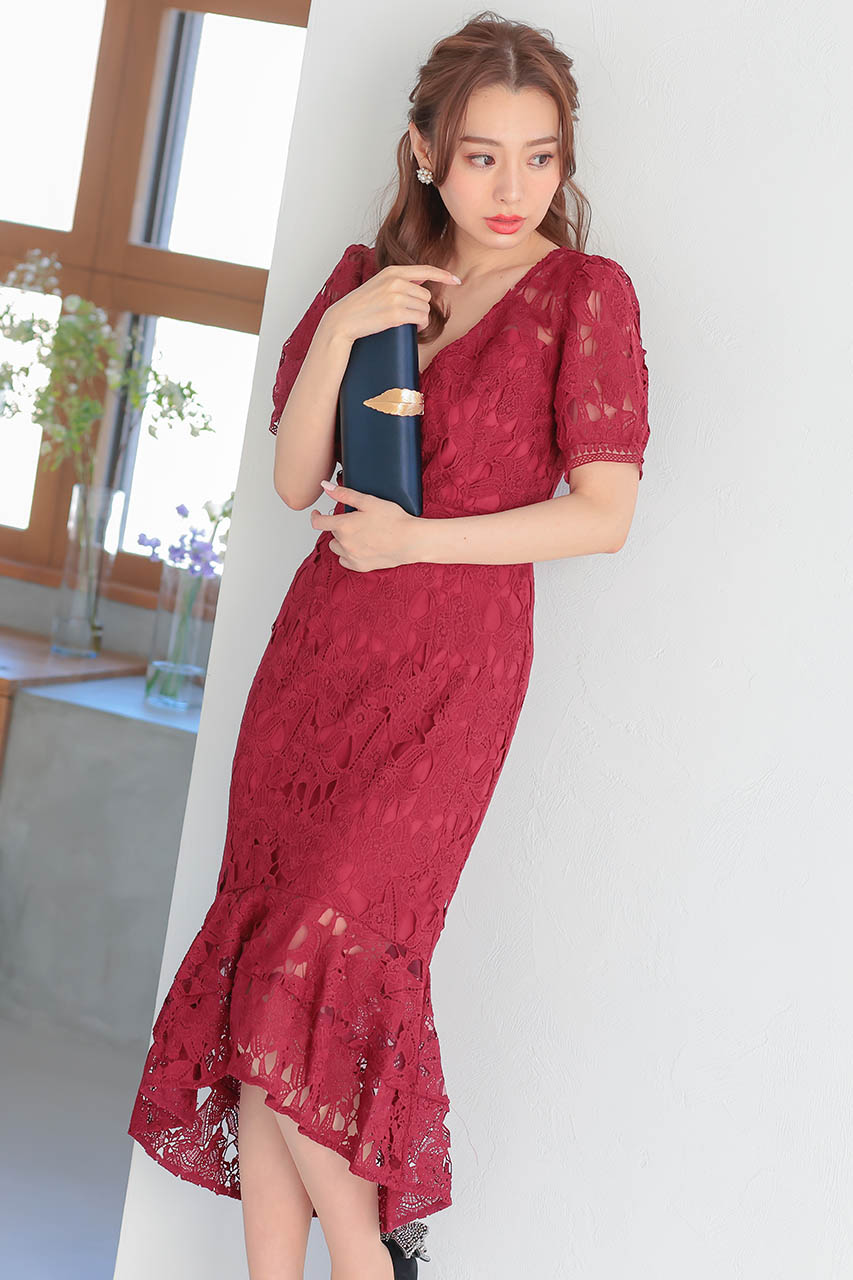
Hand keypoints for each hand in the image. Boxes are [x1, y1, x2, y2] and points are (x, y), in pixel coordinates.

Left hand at [309, 479, 421, 571]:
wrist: (411, 541)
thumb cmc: (394, 520)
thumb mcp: (368, 501)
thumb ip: (344, 494)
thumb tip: (325, 487)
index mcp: (344, 526)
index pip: (318, 522)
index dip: (315, 516)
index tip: (317, 513)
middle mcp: (344, 543)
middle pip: (332, 533)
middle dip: (339, 526)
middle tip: (356, 520)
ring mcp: (352, 557)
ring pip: (337, 548)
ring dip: (342, 541)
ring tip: (359, 534)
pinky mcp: (361, 566)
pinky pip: (345, 561)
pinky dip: (349, 554)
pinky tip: (360, 547)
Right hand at [323, 262, 461, 342]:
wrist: (343, 320)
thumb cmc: (360, 306)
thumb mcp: (379, 285)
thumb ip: (398, 281)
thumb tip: (421, 283)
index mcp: (392, 271)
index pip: (425, 270)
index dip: (443, 275)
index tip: (456, 280)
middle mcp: (395, 281)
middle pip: (426, 295)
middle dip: (422, 307)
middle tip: (409, 316)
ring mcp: (396, 297)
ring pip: (425, 308)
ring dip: (421, 318)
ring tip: (406, 322)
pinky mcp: (396, 314)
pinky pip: (421, 319)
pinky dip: (420, 325)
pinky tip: (412, 328)